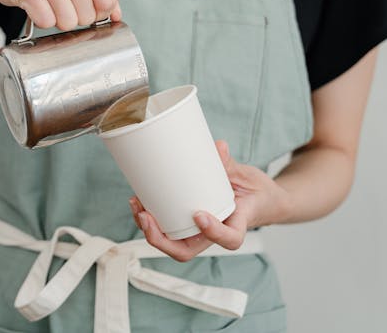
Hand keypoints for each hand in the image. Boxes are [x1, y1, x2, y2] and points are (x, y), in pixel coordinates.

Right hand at [0, 0, 120, 29]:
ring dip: (57, 20)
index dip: (97, 12)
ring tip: (47, 2)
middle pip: (88, 16)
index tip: (83, 5)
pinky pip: (46, 21)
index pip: (108, 1)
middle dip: (75, 16)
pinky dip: (40, 20)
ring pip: (68, 22)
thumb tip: (118, 16)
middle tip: (58, 0)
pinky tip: (34, 4)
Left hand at [128, 140, 291, 261]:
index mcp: (237, 224)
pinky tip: (140, 200)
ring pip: (172, 241)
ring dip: (150, 228)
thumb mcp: (248, 177)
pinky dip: (151, 217)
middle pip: (186, 251)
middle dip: (161, 240)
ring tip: (136, 205)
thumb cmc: (257, 193)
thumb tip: (218, 146)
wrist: (260, 200)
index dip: (213, 232)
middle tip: (146, 217)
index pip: (229, 239)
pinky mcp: (189, 220)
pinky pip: (169, 226)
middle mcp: (214, 232)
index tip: (200, 214)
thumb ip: (230, 165)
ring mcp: (199, 229)